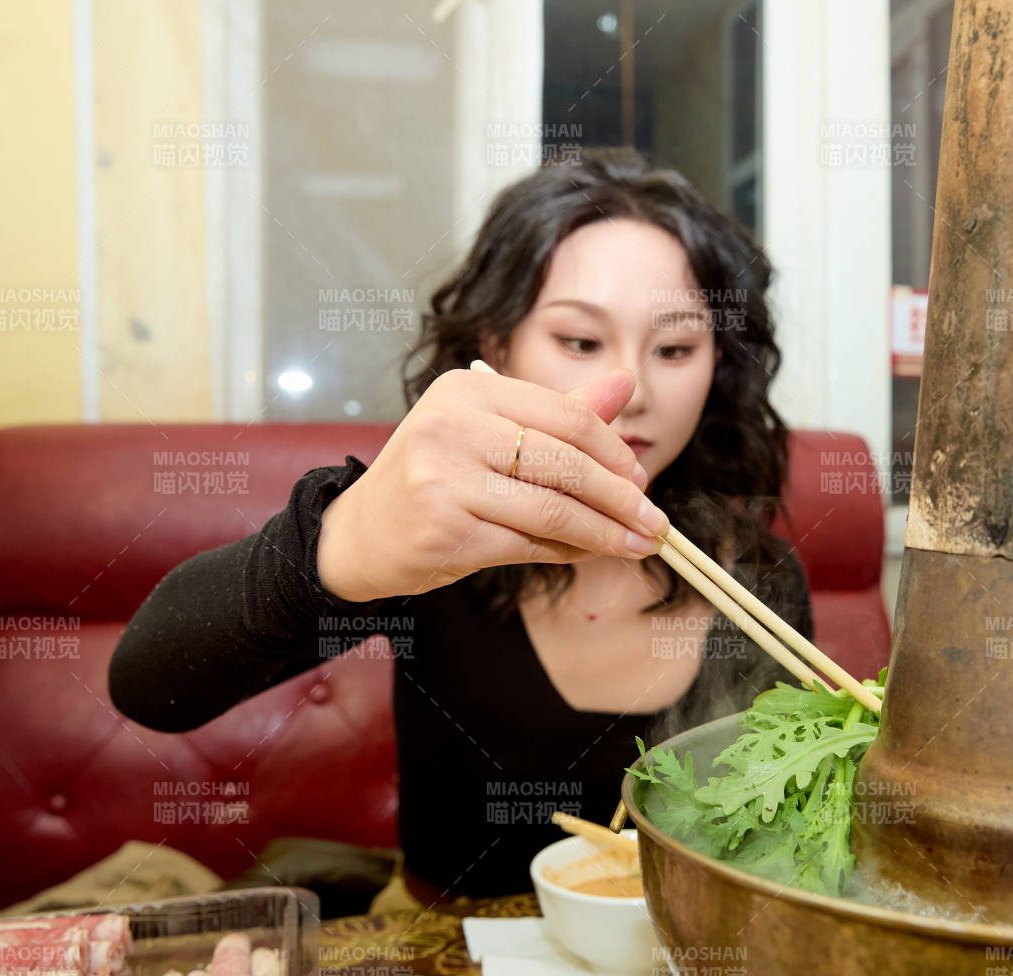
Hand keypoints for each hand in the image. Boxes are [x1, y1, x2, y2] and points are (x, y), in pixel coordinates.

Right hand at [316, 366, 668, 600]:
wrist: (361, 533)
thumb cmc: (434, 478)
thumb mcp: (489, 431)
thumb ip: (559, 412)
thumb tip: (626, 384)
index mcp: (468, 392)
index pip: (567, 415)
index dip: (614, 450)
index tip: (639, 477)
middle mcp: (451, 427)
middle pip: (566, 461)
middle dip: (620, 496)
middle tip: (651, 519)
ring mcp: (443, 480)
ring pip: (552, 508)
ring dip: (604, 532)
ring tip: (637, 544)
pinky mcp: (445, 531)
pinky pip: (528, 543)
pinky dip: (567, 551)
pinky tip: (587, 554)